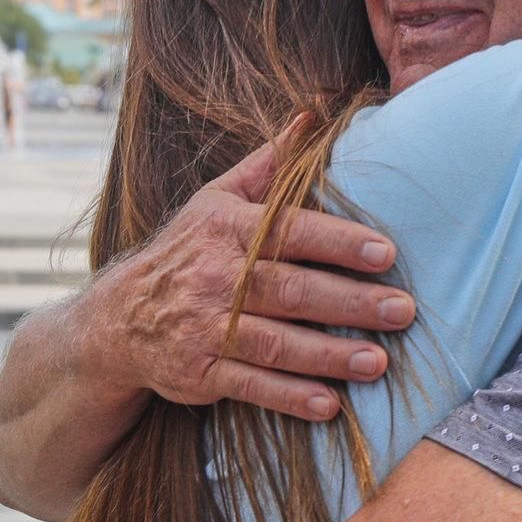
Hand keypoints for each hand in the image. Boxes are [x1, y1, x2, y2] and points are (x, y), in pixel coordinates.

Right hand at [82, 132, 412, 421]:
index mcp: (227, 230)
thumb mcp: (217, 200)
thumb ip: (268, 165)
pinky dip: (289, 397)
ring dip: (329, 356)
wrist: (118, 319)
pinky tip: (328, 405)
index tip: (385, 252)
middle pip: (290, 291)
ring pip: (275, 343)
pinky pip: (250, 386)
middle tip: (403, 311)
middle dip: (350, 303)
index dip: (337, 242)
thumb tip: (311, 116)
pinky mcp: (199, 373)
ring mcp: (205, 329)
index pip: (288, 232)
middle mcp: (215, 278)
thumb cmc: (188, 251)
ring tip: (379, 362)